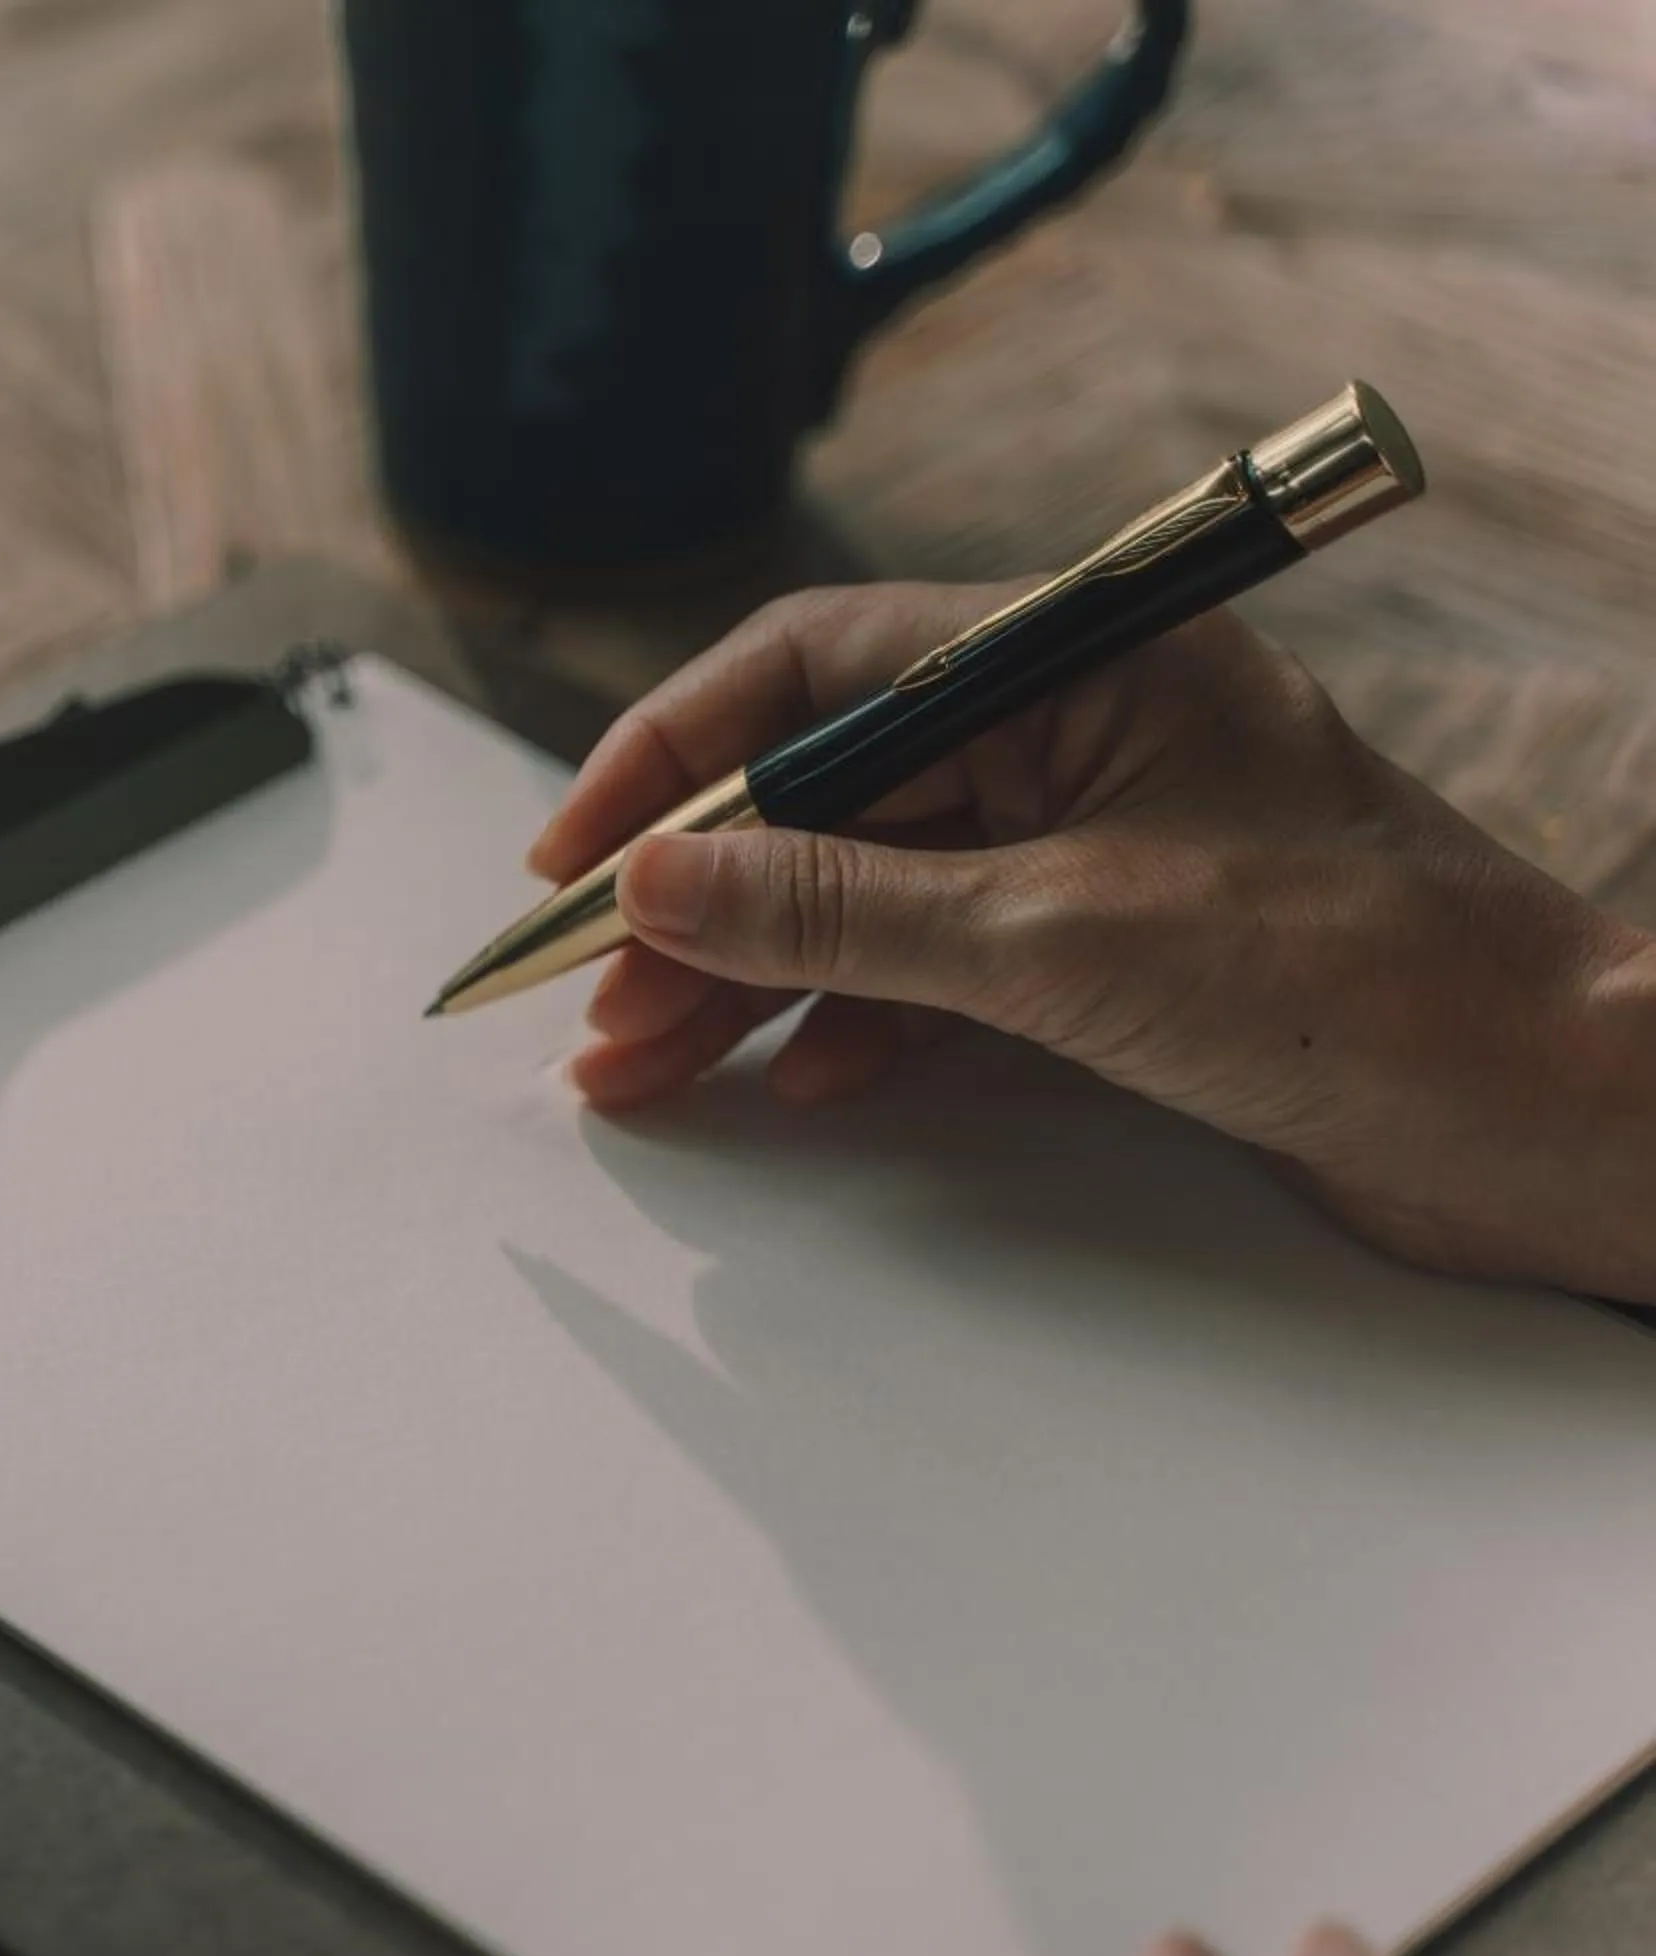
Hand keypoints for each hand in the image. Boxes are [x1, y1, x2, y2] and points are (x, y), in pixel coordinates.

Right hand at [530, 583, 1655, 1303]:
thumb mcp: (1062, 936)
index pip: (817, 665)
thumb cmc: (1367, 981)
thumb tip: (661, 883)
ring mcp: (1098, 843)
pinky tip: (797, 1080)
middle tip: (595, 1004)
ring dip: (759, 976)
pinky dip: (861, 1023)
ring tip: (651, 1066)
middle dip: (700, 902)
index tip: (575, 855)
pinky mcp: (1120, 950)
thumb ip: (846, 909)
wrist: (1561, 1119)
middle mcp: (1080, 732)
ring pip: (873, 890)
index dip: (673, 754)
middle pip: (828, 792)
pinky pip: (943, 966)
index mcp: (1080, 659)